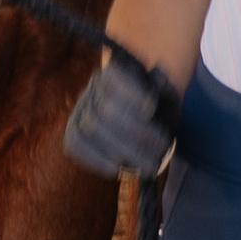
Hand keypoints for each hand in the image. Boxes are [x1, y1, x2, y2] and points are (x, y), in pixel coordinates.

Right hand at [61, 54, 179, 179]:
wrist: (143, 125)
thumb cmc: (158, 110)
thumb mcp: (167, 97)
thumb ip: (165, 88)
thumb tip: (161, 77)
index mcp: (116, 70)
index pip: (114, 76)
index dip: (130, 92)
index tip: (151, 109)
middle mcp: (94, 87)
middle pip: (106, 110)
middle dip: (138, 133)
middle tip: (163, 148)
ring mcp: (80, 111)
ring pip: (93, 130)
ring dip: (125, 151)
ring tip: (151, 165)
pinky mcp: (73, 134)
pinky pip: (76, 146)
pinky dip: (97, 160)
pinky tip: (119, 169)